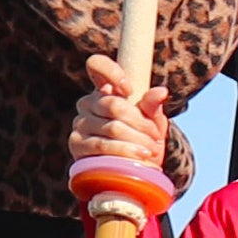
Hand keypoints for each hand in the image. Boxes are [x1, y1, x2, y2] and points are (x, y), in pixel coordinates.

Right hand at [73, 53, 171, 169]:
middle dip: (139, 122)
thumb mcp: (153, 122)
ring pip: (112, 127)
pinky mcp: (76, 144)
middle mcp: (88, 103)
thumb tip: (161, 91)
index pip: (96, 65)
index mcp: (104, 89)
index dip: (112, 72)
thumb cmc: (143, 140)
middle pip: (113, 104)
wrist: (134, 171)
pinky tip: (140, 156)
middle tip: (156, 135)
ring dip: (137, 139)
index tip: (129, 89)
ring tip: (152, 149)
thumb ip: (153, 105)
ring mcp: (80, 123)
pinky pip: (102, 145)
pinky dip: (125, 151)